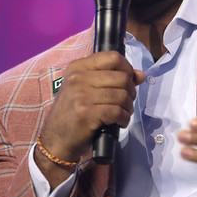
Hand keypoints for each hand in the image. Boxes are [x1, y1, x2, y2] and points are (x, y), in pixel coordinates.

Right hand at [36, 51, 144, 183]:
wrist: (56, 139)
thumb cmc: (73, 112)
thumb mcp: (87, 89)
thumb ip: (112, 78)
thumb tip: (140, 75)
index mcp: (78, 67)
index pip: (113, 57)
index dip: (127, 68)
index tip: (129, 81)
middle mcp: (78, 78)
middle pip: (121, 77)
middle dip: (131, 91)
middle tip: (126, 102)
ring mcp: (81, 96)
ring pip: (122, 95)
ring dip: (128, 107)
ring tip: (123, 113)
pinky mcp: (87, 114)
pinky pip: (117, 111)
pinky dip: (123, 118)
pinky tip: (119, 122)